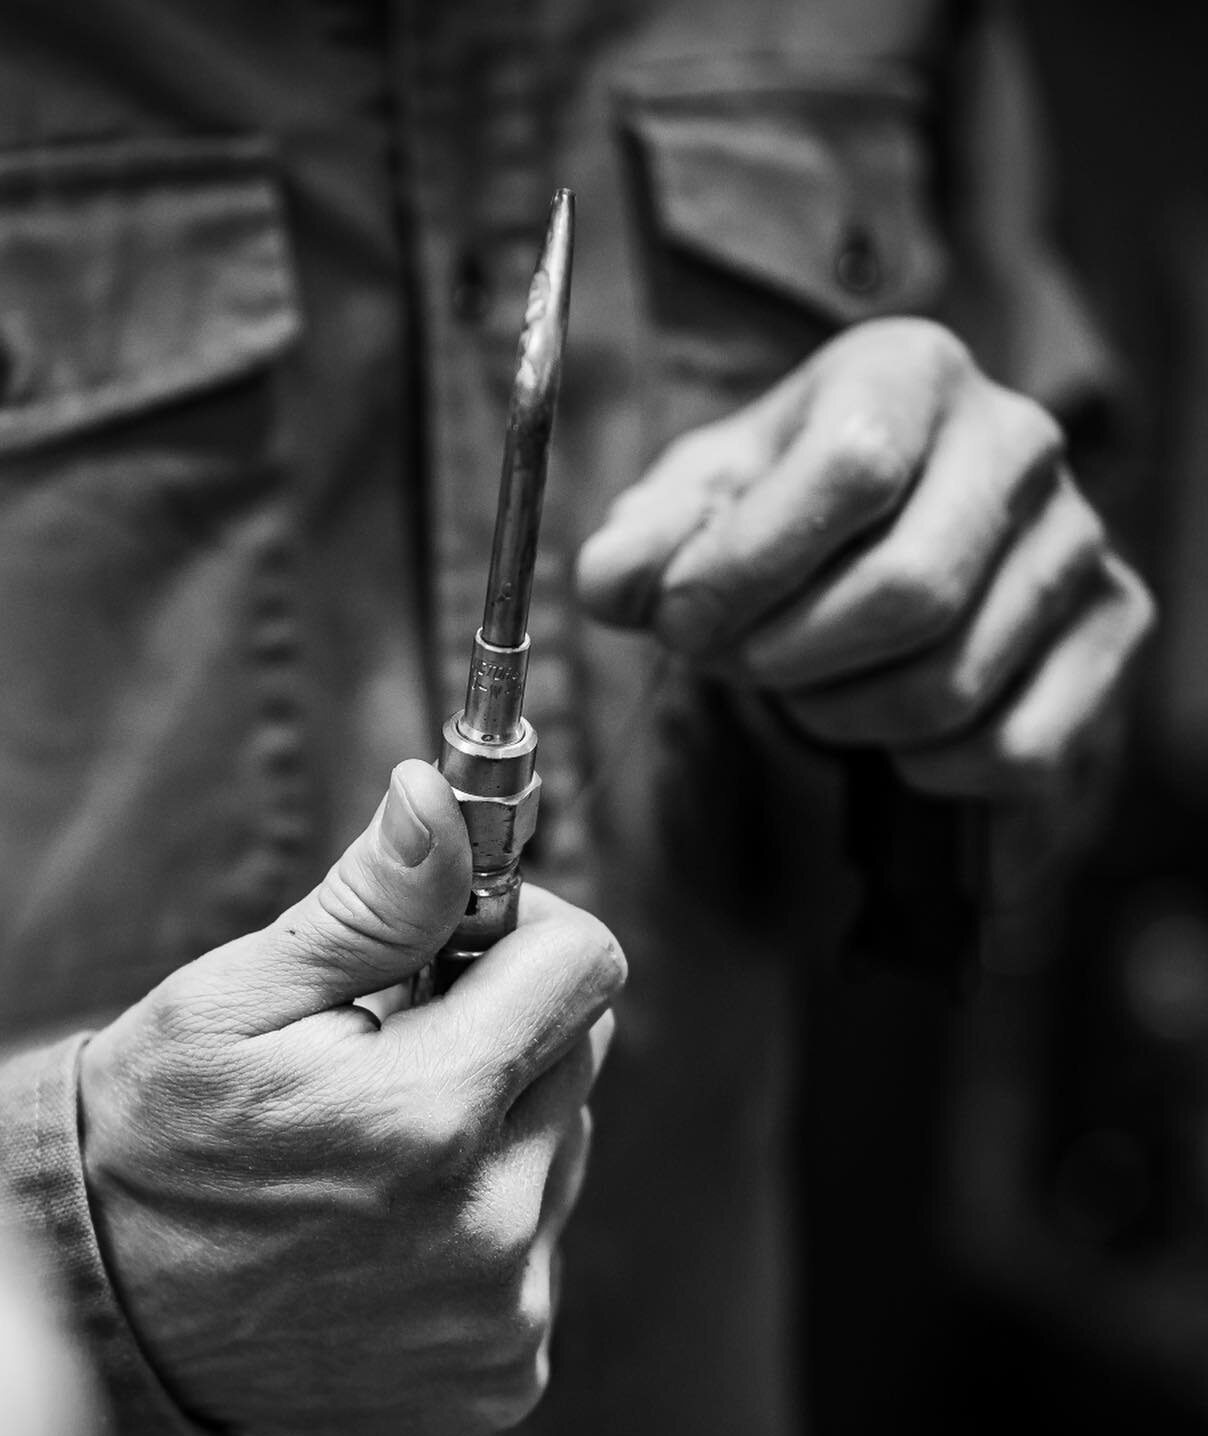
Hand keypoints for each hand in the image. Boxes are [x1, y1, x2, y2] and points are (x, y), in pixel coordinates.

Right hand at [79, 760, 624, 1435]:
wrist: (96, 1318)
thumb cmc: (152, 1140)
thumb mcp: (236, 1001)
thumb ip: (368, 906)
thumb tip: (440, 802)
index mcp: (430, 1116)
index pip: (584, 964)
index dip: (523, 929)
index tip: (458, 943)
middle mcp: (490, 1228)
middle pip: (580, 1057)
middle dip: (501, 1030)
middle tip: (389, 1050)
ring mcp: (501, 1314)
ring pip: (561, 1154)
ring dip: (495, 1131)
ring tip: (375, 1154)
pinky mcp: (500, 1373)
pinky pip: (540, 1253)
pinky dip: (483, 1226)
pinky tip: (387, 1234)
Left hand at [577, 318, 1151, 806]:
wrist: (883, 540)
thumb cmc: (781, 513)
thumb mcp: (696, 504)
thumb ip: (643, 541)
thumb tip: (616, 588)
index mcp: (910, 372)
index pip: (852, 469)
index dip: (749, 568)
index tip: (679, 623)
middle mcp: (1018, 441)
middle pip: (910, 591)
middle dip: (788, 659)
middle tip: (734, 664)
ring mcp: (1079, 539)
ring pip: (949, 685)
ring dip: (839, 717)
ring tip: (802, 687)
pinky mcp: (1115, 631)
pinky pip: (1012, 749)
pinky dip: (924, 768)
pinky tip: (886, 727)